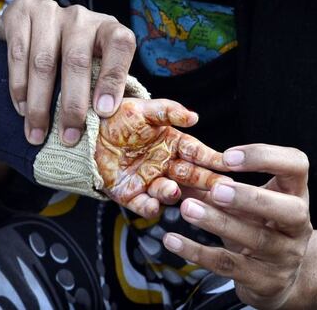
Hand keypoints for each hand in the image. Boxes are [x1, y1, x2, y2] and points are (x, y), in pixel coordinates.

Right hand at [0, 0, 135, 144]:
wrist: (38, 22)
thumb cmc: (77, 53)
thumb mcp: (99, 62)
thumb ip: (108, 86)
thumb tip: (114, 125)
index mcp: (107, 29)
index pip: (119, 45)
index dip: (113, 79)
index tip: (103, 111)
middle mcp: (80, 18)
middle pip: (76, 61)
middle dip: (72, 105)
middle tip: (69, 137)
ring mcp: (49, 13)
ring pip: (43, 63)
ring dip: (40, 105)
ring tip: (38, 134)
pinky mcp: (20, 14)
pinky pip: (18, 56)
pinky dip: (19, 88)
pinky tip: (22, 110)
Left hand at [95, 98, 229, 217]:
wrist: (88, 134)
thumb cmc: (117, 118)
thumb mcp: (143, 109)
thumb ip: (168, 111)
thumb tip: (194, 117)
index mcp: (171, 143)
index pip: (196, 152)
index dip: (212, 158)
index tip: (228, 164)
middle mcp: (164, 165)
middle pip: (190, 175)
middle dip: (206, 183)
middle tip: (221, 189)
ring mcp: (149, 181)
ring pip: (168, 192)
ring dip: (172, 193)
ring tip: (172, 189)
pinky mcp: (131, 195)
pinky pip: (144, 205)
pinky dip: (150, 207)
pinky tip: (153, 204)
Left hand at [163, 144, 312, 308]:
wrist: (273, 274)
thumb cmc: (257, 226)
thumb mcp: (243, 203)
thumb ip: (214, 185)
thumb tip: (177, 169)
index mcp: (294, 193)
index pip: (295, 165)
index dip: (265, 157)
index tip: (227, 157)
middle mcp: (297, 224)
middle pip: (286, 209)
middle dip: (249, 197)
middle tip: (216, 189)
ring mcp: (285, 255)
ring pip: (255, 238)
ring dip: (218, 222)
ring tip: (187, 208)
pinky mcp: (264, 280)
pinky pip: (228, 264)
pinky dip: (197, 252)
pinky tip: (172, 240)